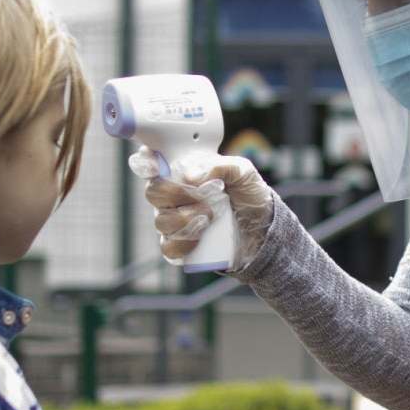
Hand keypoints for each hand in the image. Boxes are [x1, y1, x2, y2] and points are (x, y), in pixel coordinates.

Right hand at [128, 149, 276, 268]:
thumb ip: (221, 166)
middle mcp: (172, 196)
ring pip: (161, 221)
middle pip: (152, 192)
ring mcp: (174, 221)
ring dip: (186, 218)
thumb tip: (192, 176)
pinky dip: (184, 242)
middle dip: (176, 193)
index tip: (157, 166)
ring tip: (211, 216)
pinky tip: (201, 236)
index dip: (146, 162)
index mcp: (182, 171)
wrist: (263, 229)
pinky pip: (168, 247)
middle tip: (204, 196)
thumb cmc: (249, 195)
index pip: (151, 162)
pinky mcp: (181, 245)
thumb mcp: (243, 172)